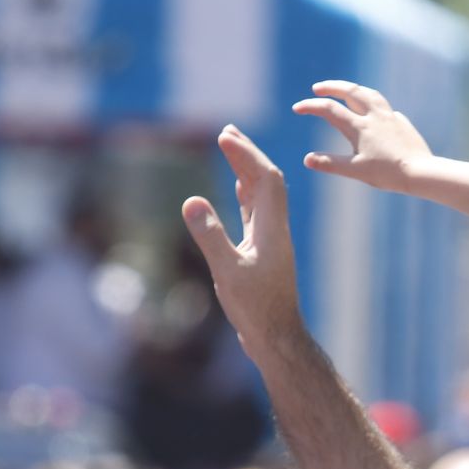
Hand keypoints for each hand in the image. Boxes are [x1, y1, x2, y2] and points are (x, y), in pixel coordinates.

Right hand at [182, 127, 301, 349]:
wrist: (277, 338)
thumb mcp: (227, 272)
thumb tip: (191, 201)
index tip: (225, 135)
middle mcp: (275, 230)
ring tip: (230, 147)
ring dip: (247, 169)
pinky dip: (246, 192)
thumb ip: (210, 235)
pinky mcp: (263, 251)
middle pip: (267, 181)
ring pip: (263, 195)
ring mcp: (270, 240)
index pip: (265, 180)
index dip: (246, 155)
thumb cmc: (255, 309)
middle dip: (248, 154)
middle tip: (227, 131)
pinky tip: (238, 186)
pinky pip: (257, 212)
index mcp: (272, 229)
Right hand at [293, 81, 433, 192]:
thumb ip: (331, 164)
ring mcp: (390, 117)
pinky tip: (374, 111)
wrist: (422, 172)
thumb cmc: (388, 174)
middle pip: (350, 91)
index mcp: (359, 127)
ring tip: (346, 90)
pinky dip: (373, 103)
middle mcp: (374, 116)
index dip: (311, 106)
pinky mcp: (402, 123)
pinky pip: (385, 107)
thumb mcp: (356, 171)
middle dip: (331, 87)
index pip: (329, 110)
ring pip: (369, 94)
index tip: (297, 108)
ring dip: (353, 89)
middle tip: (318, 88)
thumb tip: (307, 159)